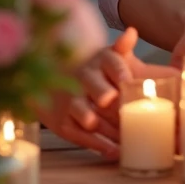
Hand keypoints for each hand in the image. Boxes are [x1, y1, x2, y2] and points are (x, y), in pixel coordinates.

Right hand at [41, 27, 175, 159]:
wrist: (53, 79)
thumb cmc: (94, 71)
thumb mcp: (107, 55)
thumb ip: (122, 46)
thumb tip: (131, 31)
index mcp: (98, 61)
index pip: (111, 63)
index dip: (118, 71)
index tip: (127, 80)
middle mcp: (83, 79)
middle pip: (95, 88)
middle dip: (102, 94)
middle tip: (111, 100)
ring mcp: (72, 101)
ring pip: (85, 114)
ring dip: (101, 125)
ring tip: (120, 136)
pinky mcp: (63, 121)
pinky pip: (79, 134)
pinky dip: (97, 144)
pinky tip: (114, 151)